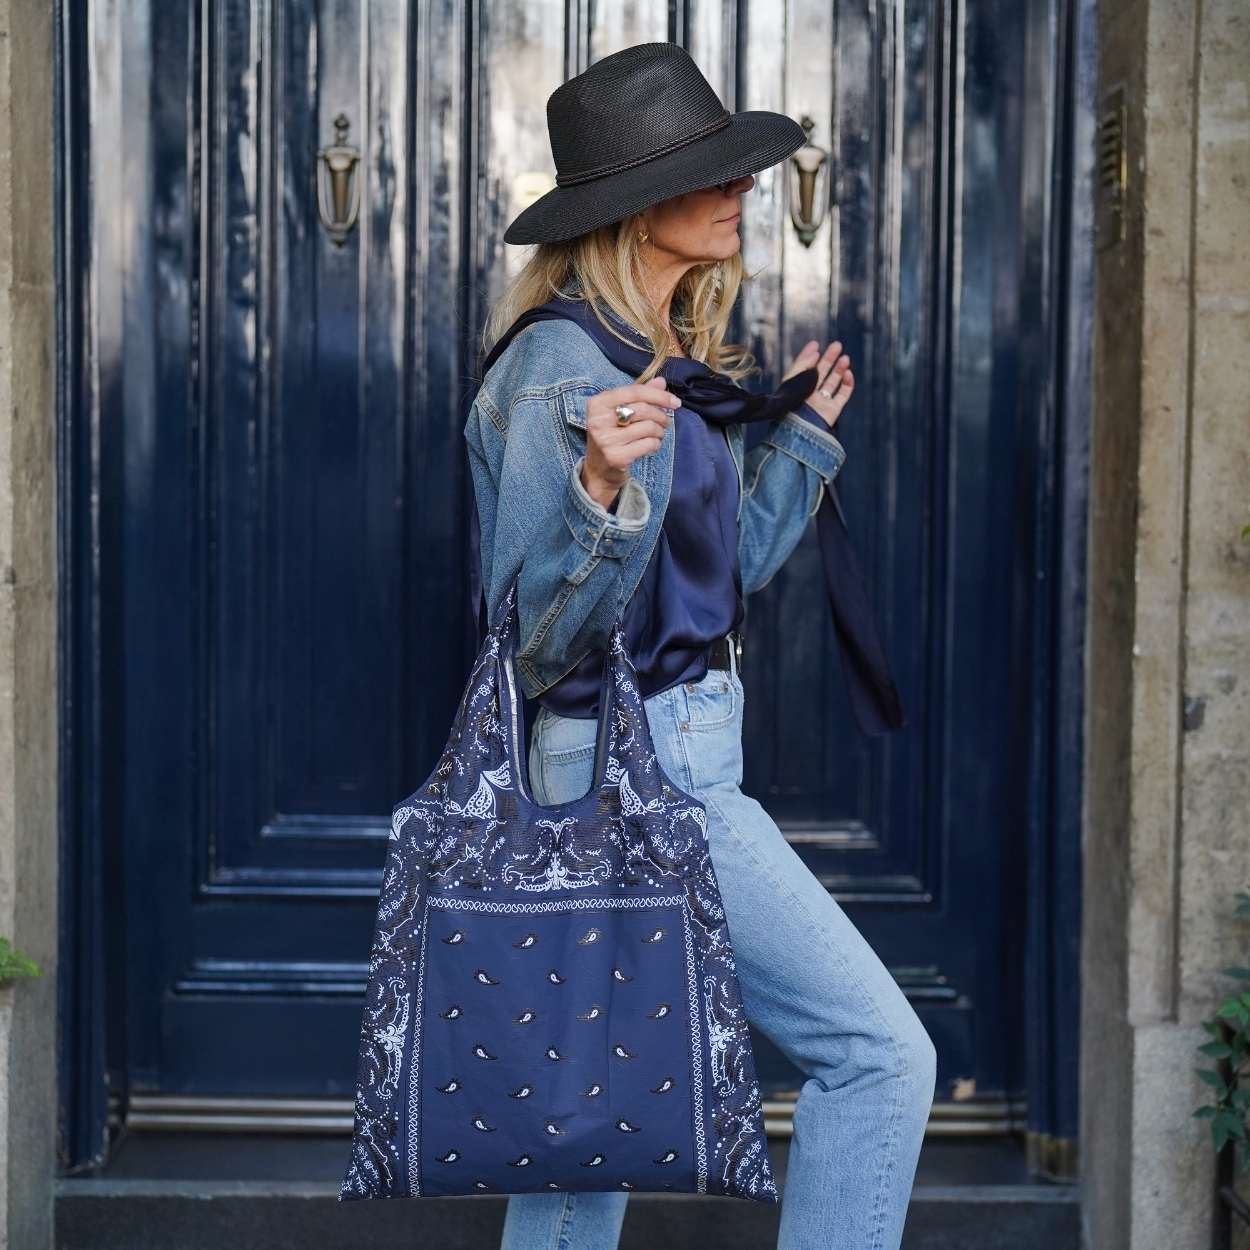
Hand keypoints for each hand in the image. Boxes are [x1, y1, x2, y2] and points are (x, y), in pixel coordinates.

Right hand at [581, 376, 678, 508]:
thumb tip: (661, 382)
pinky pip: (648, 444)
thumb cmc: (613, 434)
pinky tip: (651, 445)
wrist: (599, 469)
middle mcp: (598, 420)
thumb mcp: (621, 411)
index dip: (658, 395)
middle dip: (661, 415)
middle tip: (666, 422)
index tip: (675, 402)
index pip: (635, 391)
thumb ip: (640, 395)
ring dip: (659, 431)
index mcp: (598, 403)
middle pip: (643, 409)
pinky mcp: (616, 457)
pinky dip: (655, 444)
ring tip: (657, 434)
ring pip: (648, 427)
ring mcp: (606, 440)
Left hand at [783, 339, 854, 430]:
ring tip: (845, 357)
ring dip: (840, 368)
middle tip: (837, 345)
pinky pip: (843, 394)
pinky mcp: (833, 410)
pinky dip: (848, 383)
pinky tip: (848, 373)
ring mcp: (822, 403)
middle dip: (829, 358)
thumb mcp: (792, 380)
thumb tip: (815, 352)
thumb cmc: (791, 406)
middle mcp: (809, 394)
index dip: (809, 356)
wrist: (798, 430)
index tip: (815, 345)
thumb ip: (802, 364)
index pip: (804, 368)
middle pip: (821, 372)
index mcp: (796, 388)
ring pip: (834, 381)